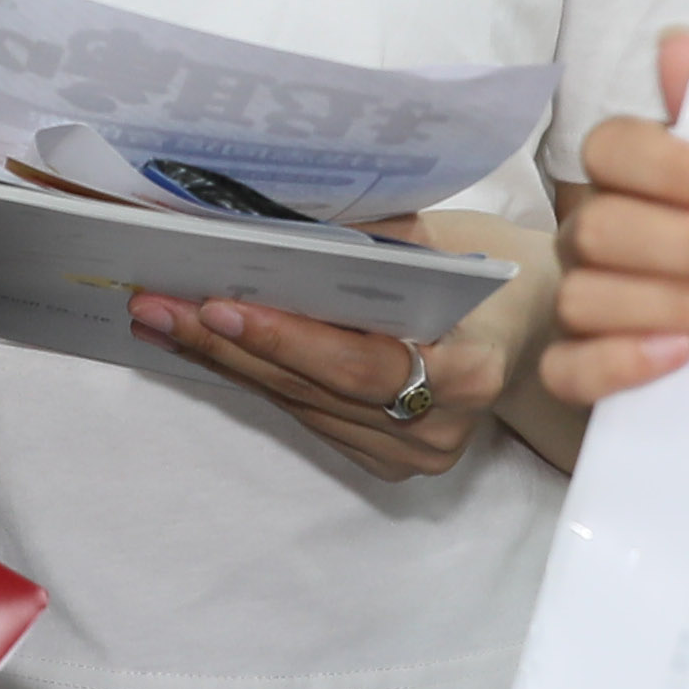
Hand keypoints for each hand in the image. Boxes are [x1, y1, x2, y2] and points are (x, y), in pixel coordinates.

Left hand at [141, 207, 549, 481]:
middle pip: (314, 389)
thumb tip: (273, 226)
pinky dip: (257, 377)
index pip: (361, 364)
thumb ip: (374, 244)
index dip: (287, 338)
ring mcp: (413, 455)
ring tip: (160, 318)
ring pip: (299, 406)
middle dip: (228, 344)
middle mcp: (440, 427)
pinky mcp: (388, 462)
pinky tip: (206, 345)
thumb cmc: (490, 272)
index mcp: (470, 369)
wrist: (532, 327)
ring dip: (225, 361)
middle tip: (156, 306)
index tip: (219, 305)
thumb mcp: (448, 241)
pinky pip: (307, 417)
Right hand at [540, 29, 688, 402]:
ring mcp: (581, 299)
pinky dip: (618, 362)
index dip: (674, 168)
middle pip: (600, 227)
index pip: (613, 148)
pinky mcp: (582, 368)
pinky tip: (681, 355)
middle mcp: (594, 232)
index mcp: (631, 173)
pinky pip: (567, 368)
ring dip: (674, 303)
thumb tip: (680, 42)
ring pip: (585, 297)